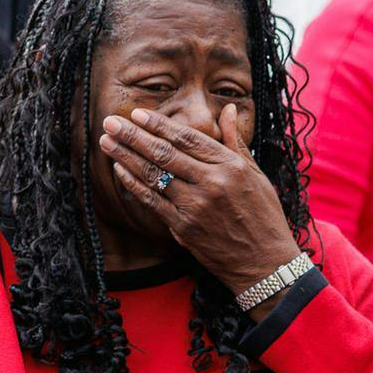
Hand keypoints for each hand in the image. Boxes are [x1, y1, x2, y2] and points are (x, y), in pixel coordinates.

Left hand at [99, 104, 298, 303]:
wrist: (265, 263)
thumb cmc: (264, 217)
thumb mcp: (256, 174)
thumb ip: (235, 141)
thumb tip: (225, 109)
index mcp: (229, 165)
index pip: (187, 138)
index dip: (158, 124)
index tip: (137, 113)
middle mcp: (211, 183)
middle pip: (164, 153)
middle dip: (133, 135)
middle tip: (110, 121)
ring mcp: (195, 206)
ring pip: (153, 175)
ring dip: (126, 156)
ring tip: (107, 141)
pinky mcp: (184, 228)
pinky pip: (153, 201)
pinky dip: (134, 184)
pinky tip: (120, 170)